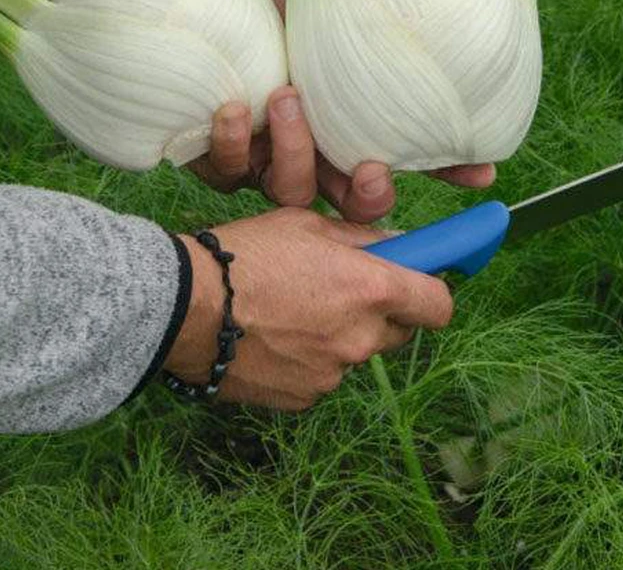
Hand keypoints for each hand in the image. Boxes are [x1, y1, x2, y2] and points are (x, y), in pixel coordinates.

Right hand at [162, 207, 453, 409]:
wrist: (184, 307)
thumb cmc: (244, 254)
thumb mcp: (305, 223)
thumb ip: (360, 238)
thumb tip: (397, 242)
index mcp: (370, 289)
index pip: (438, 304)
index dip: (433, 290)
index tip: (420, 280)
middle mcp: (361, 338)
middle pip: (399, 332)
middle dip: (381, 311)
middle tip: (341, 289)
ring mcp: (333, 375)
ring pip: (355, 353)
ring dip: (340, 335)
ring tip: (291, 311)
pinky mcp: (303, 399)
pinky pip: (322, 376)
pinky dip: (308, 360)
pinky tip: (273, 337)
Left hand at [188, 0, 495, 221]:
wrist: (226, 12)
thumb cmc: (295, 25)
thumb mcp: (351, 37)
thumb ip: (403, 71)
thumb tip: (478, 103)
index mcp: (339, 144)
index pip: (374, 192)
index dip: (392, 194)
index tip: (411, 171)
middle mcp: (307, 163)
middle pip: (343, 208)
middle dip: (363, 196)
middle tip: (371, 168)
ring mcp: (263, 164)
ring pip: (288, 189)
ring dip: (293, 151)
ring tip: (286, 98)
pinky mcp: (218, 155)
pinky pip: (225, 166)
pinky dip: (231, 140)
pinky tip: (234, 107)